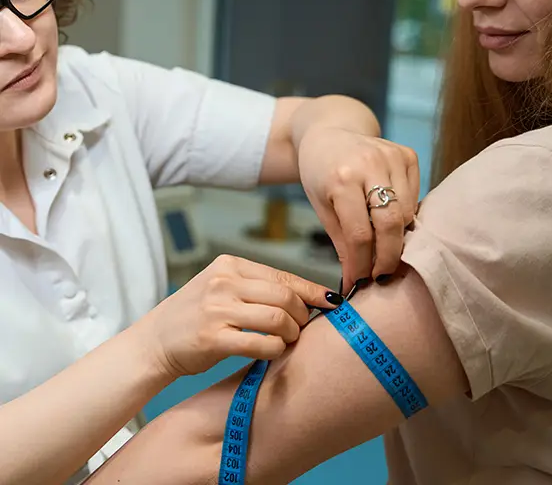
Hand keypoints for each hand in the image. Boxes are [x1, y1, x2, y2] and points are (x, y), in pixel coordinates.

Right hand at [136, 255, 341, 378]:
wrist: (153, 342)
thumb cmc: (196, 316)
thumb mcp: (221, 287)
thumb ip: (256, 287)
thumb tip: (306, 296)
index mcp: (229, 265)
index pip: (282, 276)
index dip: (311, 291)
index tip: (332, 301)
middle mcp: (223, 282)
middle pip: (285, 297)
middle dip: (304, 315)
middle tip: (303, 328)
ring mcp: (217, 308)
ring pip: (277, 318)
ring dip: (292, 333)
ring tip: (289, 340)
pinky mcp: (212, 338)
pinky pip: (261, 343)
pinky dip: (276, 349)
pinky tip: (274, 352)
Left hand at [297, 128, 419, 292]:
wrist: (330, 131)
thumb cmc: (320, 171)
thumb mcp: (320, 206)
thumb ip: (341, 240)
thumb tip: (355, 278)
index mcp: (342, 179)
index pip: (360, 235)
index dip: (362, 264)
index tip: (359, 282)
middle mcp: (370, 164)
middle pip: (390, 225)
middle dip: (387, 258)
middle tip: (380, 275)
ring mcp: (392, 157)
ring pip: (406, 214)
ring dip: (397, 237)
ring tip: (383, 248)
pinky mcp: (407, 155)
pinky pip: (415, 197)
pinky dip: (404, 214)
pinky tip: (389, 219)